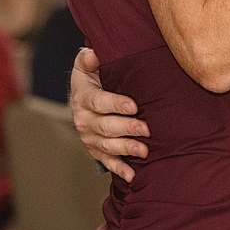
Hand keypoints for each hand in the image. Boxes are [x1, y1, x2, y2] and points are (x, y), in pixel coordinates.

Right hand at [69, 47, 147, 180]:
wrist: (83, 93)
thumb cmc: (91, 74)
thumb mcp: (86, 62)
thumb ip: (89, 58)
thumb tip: (92, 54)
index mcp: (83, 97)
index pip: (98, 102)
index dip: (116, 104)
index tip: (134, 106)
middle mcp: (83, 119)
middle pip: (106, 126)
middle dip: (127, 128)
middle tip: (147, 129)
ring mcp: (89, 136)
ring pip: (108, 145)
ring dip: (126, 148)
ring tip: (144, 150)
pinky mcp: (95, 148)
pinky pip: (107, 160)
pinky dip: (119, 169)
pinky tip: (132, 175)